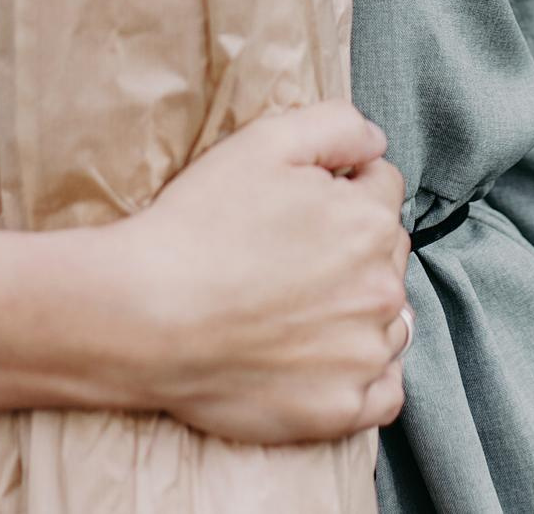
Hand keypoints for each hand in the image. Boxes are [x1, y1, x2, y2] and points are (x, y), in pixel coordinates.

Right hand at [111, 98, 410, 444]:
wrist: (144, 316)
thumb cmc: (198, 225)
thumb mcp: (264, 142)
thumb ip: (337, 126)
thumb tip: (376, 143)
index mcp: (368, 222)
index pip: (382, 189)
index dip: (341, 189)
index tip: (299, 209)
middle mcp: (381, 289)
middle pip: (388, 254)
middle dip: (354, 248)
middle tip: (290, 260)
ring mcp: (363, 354)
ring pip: (389, 321)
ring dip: (361, 312)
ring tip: (299, 312)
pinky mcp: (342, 409)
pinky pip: (385, 393)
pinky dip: (366, 378)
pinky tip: (324, 361)